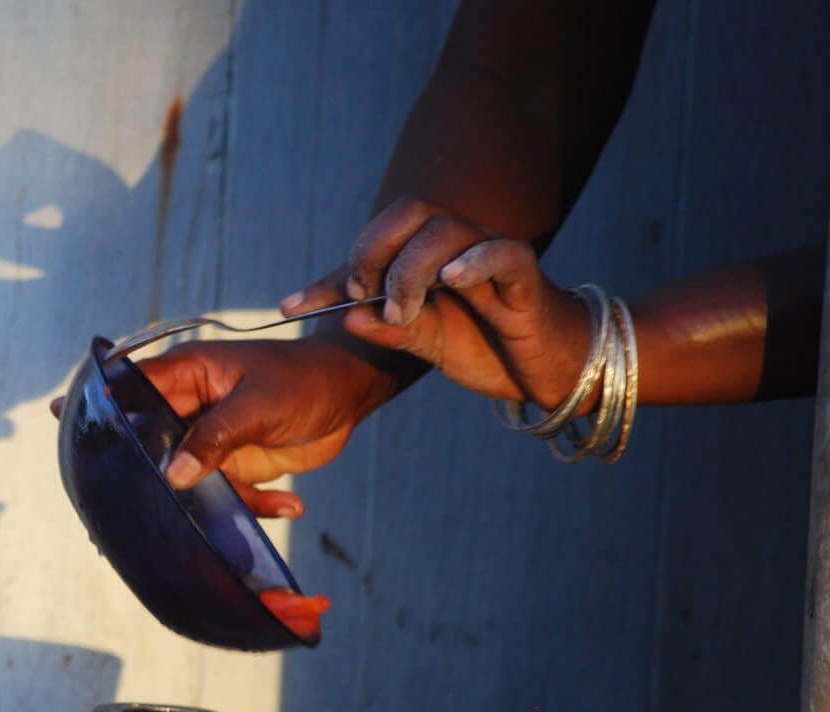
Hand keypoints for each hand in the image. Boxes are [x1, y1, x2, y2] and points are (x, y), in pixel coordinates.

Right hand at [130, 324, 399, 508]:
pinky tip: (290, 504)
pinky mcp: (233, 464)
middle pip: (151, 443)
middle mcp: (189, 407)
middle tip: (154, 506)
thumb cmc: (303, 380)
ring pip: (186, 478)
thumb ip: (215, 437)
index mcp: (187, 375)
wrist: (348, 394)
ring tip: (240, 515)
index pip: (133, 390)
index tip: (87, 439)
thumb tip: (174, 474)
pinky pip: (226, 494)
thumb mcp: (259, 405)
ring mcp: (209, 438)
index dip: (106, 411)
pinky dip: (253, 505)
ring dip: (213, 502)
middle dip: (154, 475)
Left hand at [327, 197, 592, 408]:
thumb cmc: (487, 347)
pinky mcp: (525, 276)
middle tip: (362, 294)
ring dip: (412, 269)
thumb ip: (389, 329)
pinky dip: (475, 261)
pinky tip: (451, 280)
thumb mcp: (426, 343)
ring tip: (402, 310)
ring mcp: (490, 255)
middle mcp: (457, 246)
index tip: (292, 307)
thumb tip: (346, 317)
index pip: (373, 244)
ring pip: (446, 230)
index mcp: (427, 257)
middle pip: (411, 212)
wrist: (547, 372)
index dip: (330, 275)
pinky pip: (502, 253)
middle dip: (373, 250)